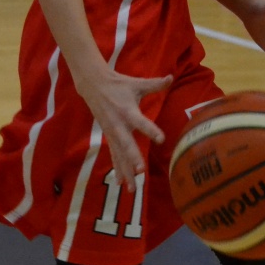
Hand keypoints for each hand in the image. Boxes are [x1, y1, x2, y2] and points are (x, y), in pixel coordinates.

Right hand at [76, 68, 171, 186]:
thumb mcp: (137, 83)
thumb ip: (155, 84)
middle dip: (133, 158)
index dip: (150, 130)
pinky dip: (117, 169)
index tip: (161, 140)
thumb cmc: (119, 84)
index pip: (141, 122)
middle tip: (140, 172)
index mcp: (127, 110)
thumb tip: (172, 76)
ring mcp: (112, 132)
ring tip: (131, 188)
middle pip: (126, 144)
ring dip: (125, 171)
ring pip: (119, 155)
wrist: (93, 85)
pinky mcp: (109, 137)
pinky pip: (114, 155)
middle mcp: (118, 124)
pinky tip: (121, 183)